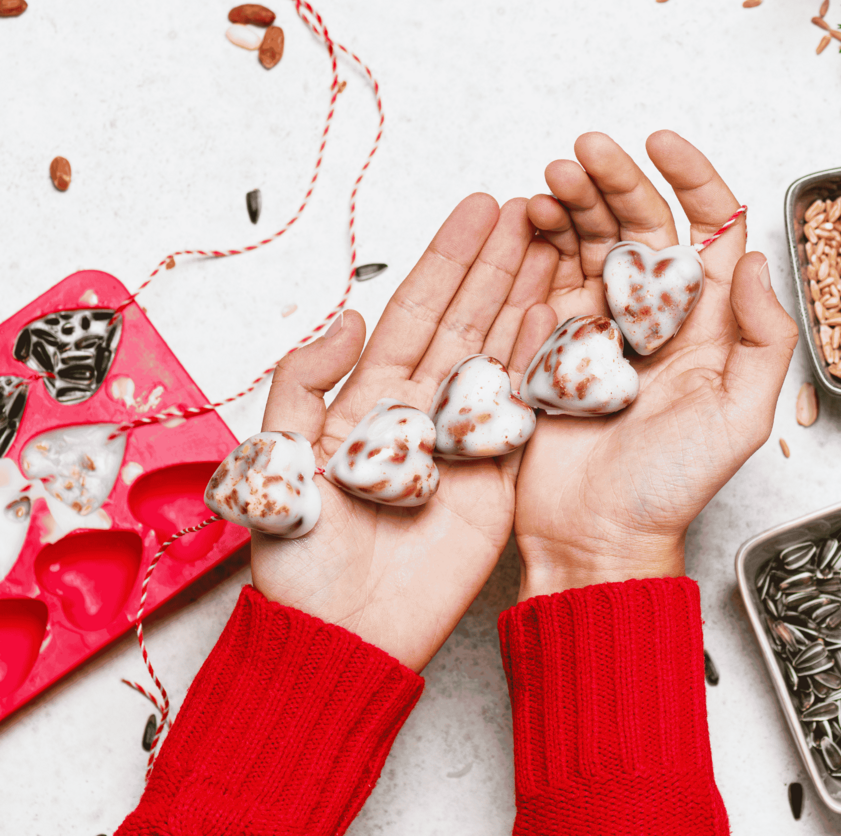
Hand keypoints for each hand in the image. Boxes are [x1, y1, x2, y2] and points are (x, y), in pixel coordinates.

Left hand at [251, 195, 557, 670]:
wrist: (343, 632)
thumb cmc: (301, 557)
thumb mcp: (278, 454)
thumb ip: (305, 381)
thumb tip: (348, 317)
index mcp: (368, 399)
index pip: (415, 311)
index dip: (448, 259)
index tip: (479, 211)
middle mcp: (420, 410)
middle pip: (466, 320)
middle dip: (499, 263)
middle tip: (533, 208)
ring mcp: (463, 443)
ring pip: (500, 355)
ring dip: (528, 298)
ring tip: (559, 245)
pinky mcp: (496, 481)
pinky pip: (525, 412)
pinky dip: (544, 364)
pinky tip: (562, 316)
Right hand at [515, 131, 799, 599]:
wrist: (596, 535)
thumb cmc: (671, 488)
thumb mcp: (740, 418)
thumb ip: (761, 338)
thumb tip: (753, 261)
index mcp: (707, 323)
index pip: (707, 230)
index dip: (691, 179)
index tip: (661, 144)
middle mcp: (657, 314)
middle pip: (642, 223)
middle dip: (616, 178)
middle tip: (585, 149)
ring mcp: (602, 326)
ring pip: (592, 241)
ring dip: (574, 200)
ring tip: (552, 177)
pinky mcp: (554, 343)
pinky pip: (548, 277)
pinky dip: (539, 241)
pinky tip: (532, 216)